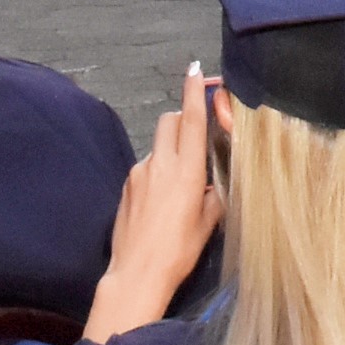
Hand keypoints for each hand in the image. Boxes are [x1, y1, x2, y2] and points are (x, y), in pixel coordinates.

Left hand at [86, 64, 223, 340]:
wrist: (136, 274)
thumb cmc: (178, 251)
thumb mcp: (209, 222)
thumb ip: (215, 192)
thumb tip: (217, 178)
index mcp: (185, 169)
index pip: (191, 118)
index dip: (195, 91)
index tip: (196, 70)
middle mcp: (159, 163)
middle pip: (170, 120)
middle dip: (183, 116)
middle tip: (197, 131)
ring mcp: (139, 173)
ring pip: (158, 145)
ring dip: (171, 150)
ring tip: (182, 183)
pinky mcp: (126, 186)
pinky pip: (146, 167)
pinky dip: (158, 171)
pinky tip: (163, 200)